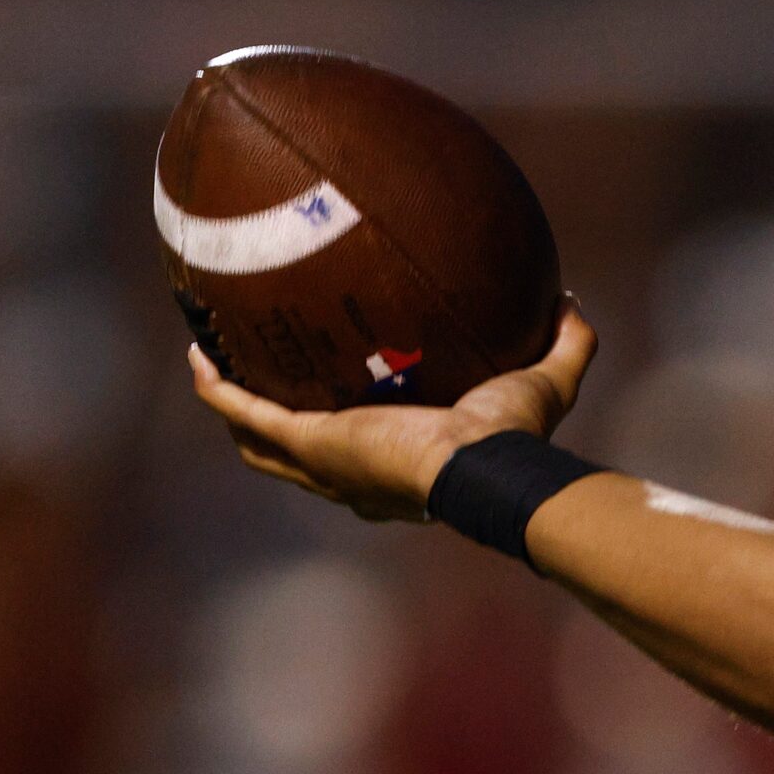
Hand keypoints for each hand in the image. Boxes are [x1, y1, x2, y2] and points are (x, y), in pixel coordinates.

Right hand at [190, 301, 598, 520]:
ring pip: (257, 441)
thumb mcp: (548, 381)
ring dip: (230, 403)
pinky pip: (245, 413)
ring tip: (211, 361)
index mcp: (399, 467)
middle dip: (268, 419)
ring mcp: (324, 465)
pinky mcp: (308, 443)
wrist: (485, 467)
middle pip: (294, 453)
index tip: (337, 388)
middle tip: (254, 374)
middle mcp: (353, 474)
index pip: (363, 452)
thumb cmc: (516, 439)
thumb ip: (569, 343)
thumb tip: (572, 299)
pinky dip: (218, 388)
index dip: (343, 427)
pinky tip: (201, 355)